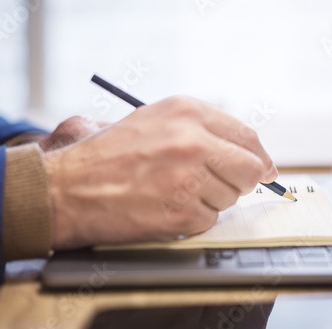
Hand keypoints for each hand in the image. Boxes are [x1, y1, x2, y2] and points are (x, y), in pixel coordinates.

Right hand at [44, 96, 277, 248]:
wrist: (66, 187)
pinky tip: (163, 207)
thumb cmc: (107, 154)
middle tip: (218, 185)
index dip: (260, 157)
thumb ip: (202, 129)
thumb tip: (244, 150)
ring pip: (230, 198)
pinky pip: (207, 220)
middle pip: (250, 170)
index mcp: (188, 112)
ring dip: (209, 200)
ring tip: (173, 191)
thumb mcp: (154, 120)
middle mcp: (193, 141)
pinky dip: (191, 219)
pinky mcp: (181, 213)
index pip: (247, 137)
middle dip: (240, 181)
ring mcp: (189, 178)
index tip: (265, 170)